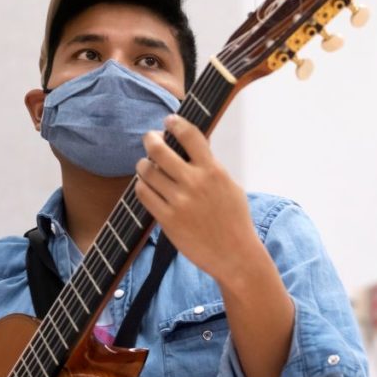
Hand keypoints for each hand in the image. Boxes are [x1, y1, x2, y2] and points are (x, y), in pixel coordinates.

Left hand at [134, 114, 261, 283]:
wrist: (235, 254)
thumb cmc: (234, 221)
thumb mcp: (230, 186)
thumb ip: (211, 167)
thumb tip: (195, 148)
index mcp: (213, 171)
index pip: (190, 136)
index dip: (175, 123)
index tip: (169, 121)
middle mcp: (194, 183)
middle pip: (160, 150)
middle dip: (151, 139)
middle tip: (150, 139)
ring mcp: (179, 201)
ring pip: (147, 171)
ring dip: (143, 165)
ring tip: (145, 165)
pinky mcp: (168, 219)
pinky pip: (144, 194)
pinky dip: (141, 186)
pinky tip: (145, 186)